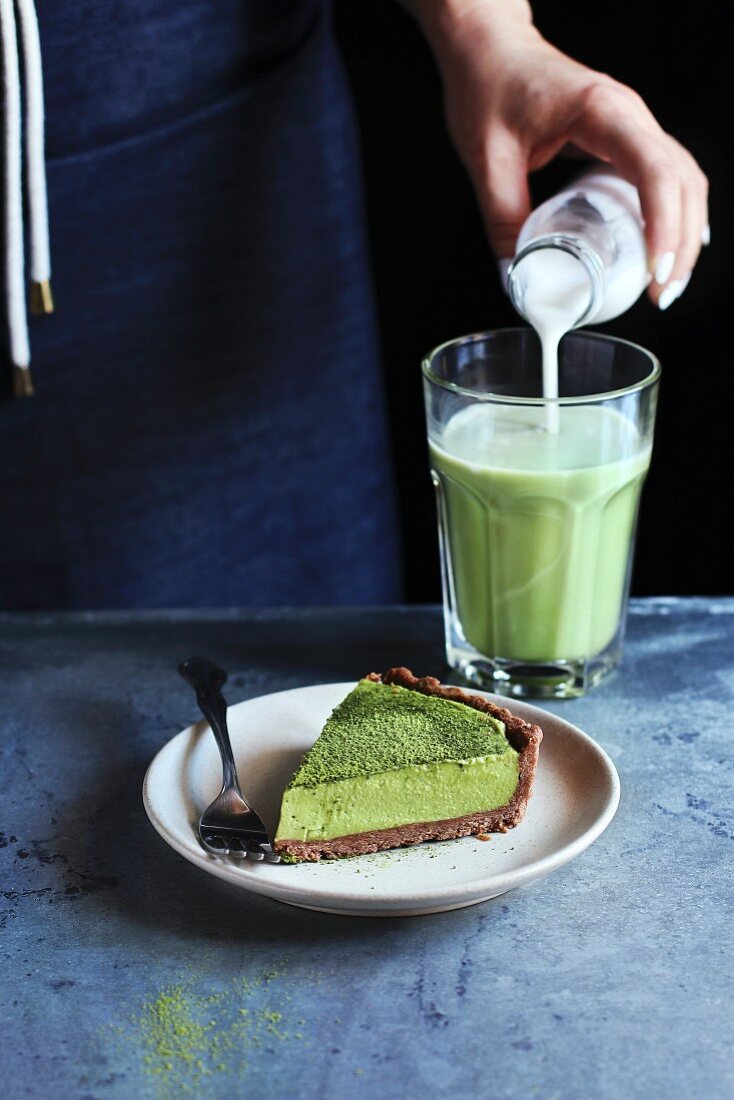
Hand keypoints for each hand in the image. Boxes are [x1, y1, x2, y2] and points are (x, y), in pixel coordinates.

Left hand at [404, 0, 708, 307]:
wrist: (488, 49)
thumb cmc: (487, 86)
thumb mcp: (485, 159)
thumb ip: (501, 218)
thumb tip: (516, 278)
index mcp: (601, 111)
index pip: (654, 171)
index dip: (664, 226)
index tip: (656, 272)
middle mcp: (630, 115)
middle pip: (682, 182)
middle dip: (681, 243)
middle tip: (661, 294)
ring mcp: (632, 125)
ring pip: (683, 180)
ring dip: (684, 233)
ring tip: (666, 283)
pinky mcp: (625, 138)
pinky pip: (665, 177)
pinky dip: (672, 215)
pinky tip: (667, 249)